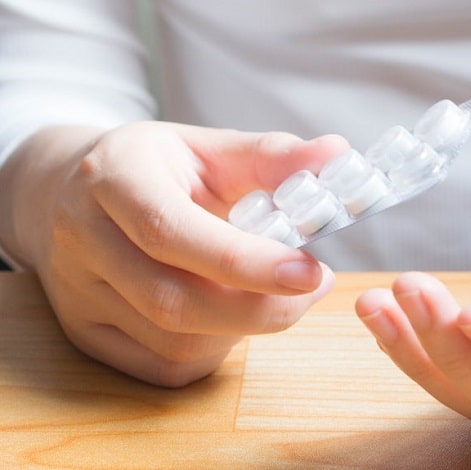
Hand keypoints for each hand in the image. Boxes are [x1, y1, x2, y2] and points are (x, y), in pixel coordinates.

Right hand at [0, 122, 348, 386]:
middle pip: (173, 301)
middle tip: (312, 288)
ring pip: (173, 341)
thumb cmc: (158, 169)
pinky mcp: (85, 332)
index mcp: (113, 176)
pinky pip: (162, 364)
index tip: (309, 271)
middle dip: (260, 308)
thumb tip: (338, 155)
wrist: (73, 192)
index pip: (170, 231)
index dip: (244, 261)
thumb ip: (274, 156)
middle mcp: (82, 236)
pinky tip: (233, 316)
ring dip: (242, 328)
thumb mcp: (210, 148)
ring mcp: (77, 292)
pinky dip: (215, 349)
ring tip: (272, 293)